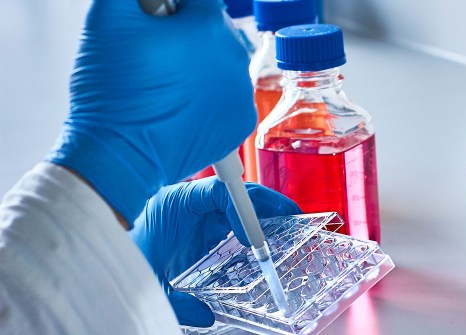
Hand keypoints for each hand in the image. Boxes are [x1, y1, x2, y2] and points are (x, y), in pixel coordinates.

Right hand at [48, 0, 255, 222]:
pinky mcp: (241, 122)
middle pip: (212, 31)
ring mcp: (242, 93)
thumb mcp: (109, 16)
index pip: (197, 1)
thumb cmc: (112, 90)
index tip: (152, 25)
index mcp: (210, 26)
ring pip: (221, 65)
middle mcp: (236, 58)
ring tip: (163, 85)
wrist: (118, 155)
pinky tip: (180, 106)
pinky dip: (209, 99)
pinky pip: (228, 98)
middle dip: (185, 36)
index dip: (169, 8)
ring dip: (198, 67)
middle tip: (153, 57)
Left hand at [130, 177, 300, 325]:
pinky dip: (250, 223)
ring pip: (237, 202)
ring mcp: (194, 210)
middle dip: (266, 204)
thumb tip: (206, 316)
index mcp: (175, 202)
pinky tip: (266, 237)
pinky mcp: (198, 222)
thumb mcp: (150, 284)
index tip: (254, 238)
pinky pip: (230, 216)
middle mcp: (188, 200)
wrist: (101, 253)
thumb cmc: (122, 257)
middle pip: (236, 191)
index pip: (219, 191)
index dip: (243, 209)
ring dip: (262, 213)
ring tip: (290, 225)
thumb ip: (177, 302)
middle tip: (294, 218)